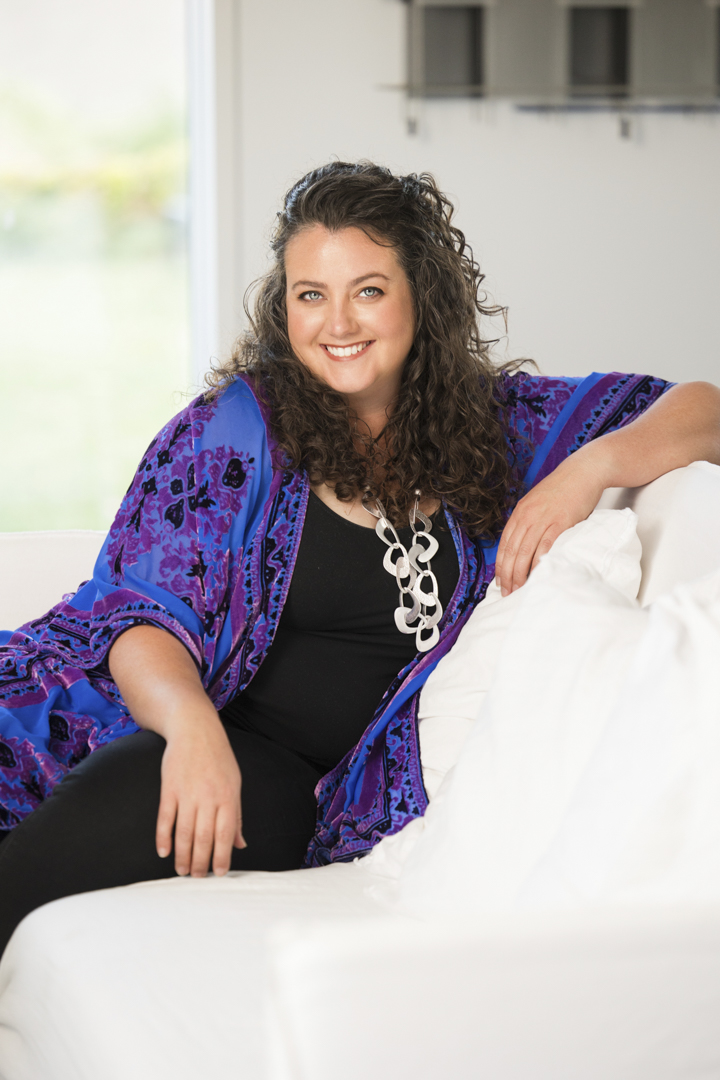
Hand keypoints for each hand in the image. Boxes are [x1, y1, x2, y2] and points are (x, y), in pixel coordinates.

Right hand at [155, 712, 245, 876]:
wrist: (195, 730)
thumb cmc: (219, 758)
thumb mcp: (234, 783)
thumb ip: (236, 815)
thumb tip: (240, 844)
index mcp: (227, 797)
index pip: (225, 834)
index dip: (222, 857)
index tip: (218, 873)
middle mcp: (208, 797)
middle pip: (203, 838)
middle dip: (200, 862)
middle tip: (197, 877)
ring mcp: (187, 793)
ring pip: (184, 833)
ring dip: (182, 855)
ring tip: (181, 871)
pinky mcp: (169, 789)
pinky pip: (165, 818)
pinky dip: (163, 837)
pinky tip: (164, 852)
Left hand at [496, 449, 605, 595]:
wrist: (582, 472)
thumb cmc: (563, 490)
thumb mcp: (537, 503)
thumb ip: (528, 521)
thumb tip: (523, 545)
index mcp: (520, 512)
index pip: (504, 544)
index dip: (500, 566)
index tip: (500, 581)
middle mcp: (527, 516)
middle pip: (512, 551)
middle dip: (507, 575)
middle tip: (507, 592)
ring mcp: (543, 519)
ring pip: (525, 551)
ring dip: (520, 573)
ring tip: (519, 589)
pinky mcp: (560, 522)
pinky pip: (545, 546)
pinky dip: (539, 563)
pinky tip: (537, 575)